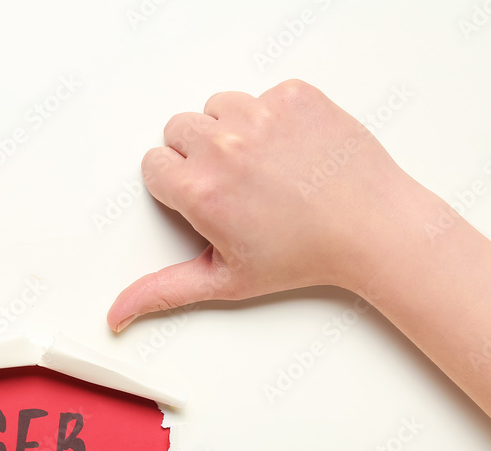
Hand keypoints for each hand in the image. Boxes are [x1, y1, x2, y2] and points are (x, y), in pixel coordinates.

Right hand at [107, 79, 427, 331]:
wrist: (372, 228)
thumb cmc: (304, 257)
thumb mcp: (225, 280)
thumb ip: (163, 291)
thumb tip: (117, 314)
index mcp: (200, 190)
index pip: (153, 163)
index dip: (177, 184)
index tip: (205, 198)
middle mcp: (225, 146)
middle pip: (178, 128)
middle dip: (197, 154)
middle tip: (236, 184)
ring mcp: (261, 115)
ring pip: (217, 107)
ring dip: (230, 131)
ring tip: (263, 165)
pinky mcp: (294, 96)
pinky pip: (261, 95)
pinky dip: (272, 117)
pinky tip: (292, 150)